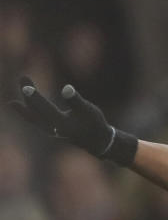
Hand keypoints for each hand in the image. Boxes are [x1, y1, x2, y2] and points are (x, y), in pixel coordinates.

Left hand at [8, 78, 137, 166]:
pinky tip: (29, 103)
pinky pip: (37, 119)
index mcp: (62, 124)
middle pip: (35, 111)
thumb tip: (66, 88)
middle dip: (28, 96)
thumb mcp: (88, 110)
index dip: (35, 97)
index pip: (45, 108)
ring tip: (18, 93)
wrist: (97, 142)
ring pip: (34, 117)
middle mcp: (52, 129)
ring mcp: (51, 130)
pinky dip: (31, 110)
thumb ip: (75, 100)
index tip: (26, 87)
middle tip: (23, 78)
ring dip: (26, 104)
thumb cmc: (94, 124)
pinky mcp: (52, 129)